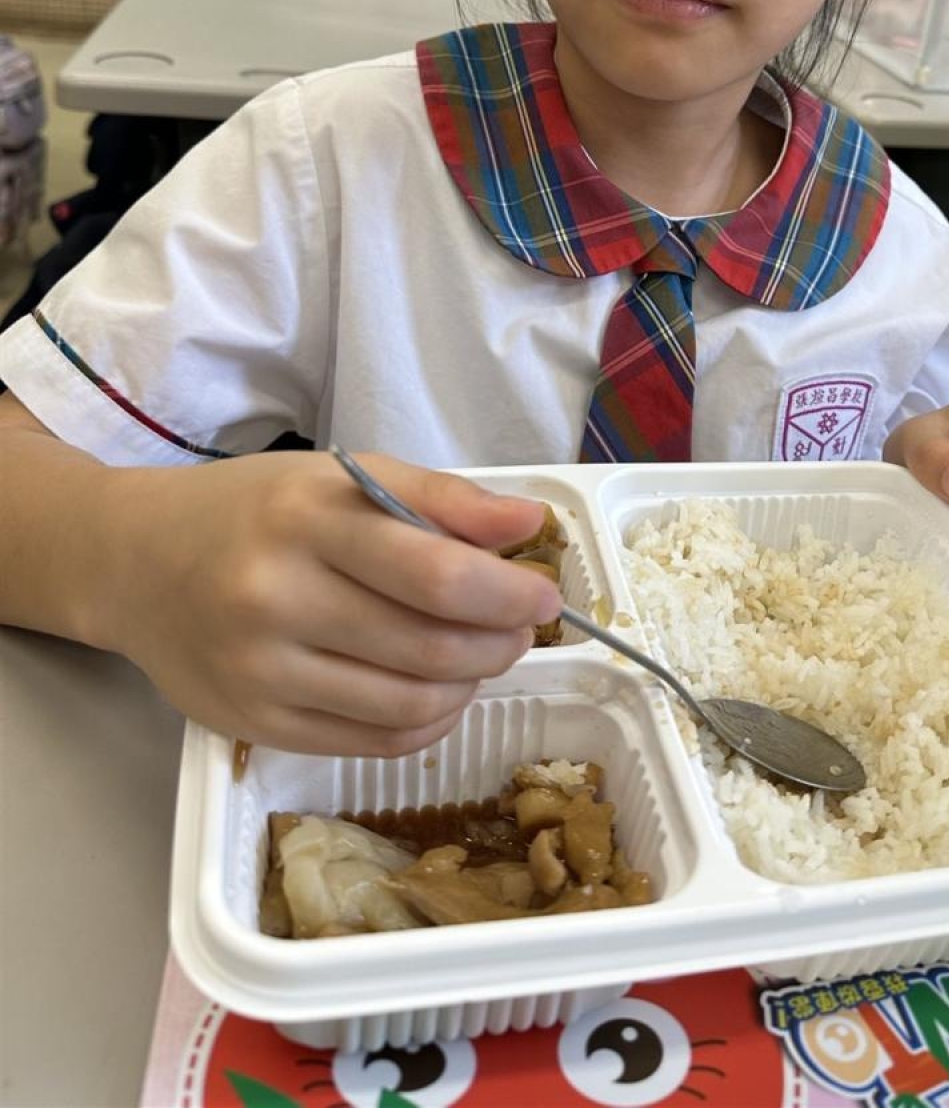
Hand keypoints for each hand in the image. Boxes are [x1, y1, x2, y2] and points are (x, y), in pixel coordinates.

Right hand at [103, 452, 558, 756]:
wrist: (136, 562)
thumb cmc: (256, 510)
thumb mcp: (344, 476)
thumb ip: (442, 498)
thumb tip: (529, 525)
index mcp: (309, 520)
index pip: (437, 575)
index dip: (508, 595)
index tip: (544, 595)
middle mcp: (278, 598)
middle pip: (431, 647)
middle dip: (500, 642)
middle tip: (518, 628)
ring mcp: (262, 671)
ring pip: (409, 706)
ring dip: (468, 686)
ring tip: (478, 657)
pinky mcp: (257, 725)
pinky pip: (372, 742)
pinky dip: (426, 723)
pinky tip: (436, 692)